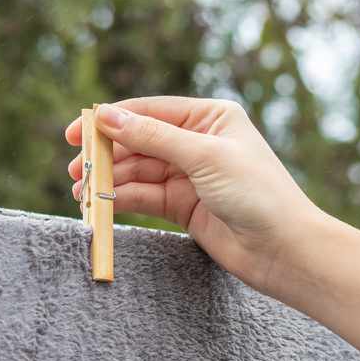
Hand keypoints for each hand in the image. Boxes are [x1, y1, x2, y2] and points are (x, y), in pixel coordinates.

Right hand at [65, 98, 326, 307]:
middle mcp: (198, 142)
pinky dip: (123, 199)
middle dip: (107, 155)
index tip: (77, 133)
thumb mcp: (203, 157)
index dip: (111, 120)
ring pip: (138, 171)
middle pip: (139, 141)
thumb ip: (153, 137)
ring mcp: (190, 175)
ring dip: (110, 180)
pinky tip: (102, 205)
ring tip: (83, 193)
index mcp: (210, 117)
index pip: (150, 111)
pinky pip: (145, 196)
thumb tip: (107, 116)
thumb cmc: (256, 193)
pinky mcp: (184, 206)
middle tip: (76, 170)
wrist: (283, 249)